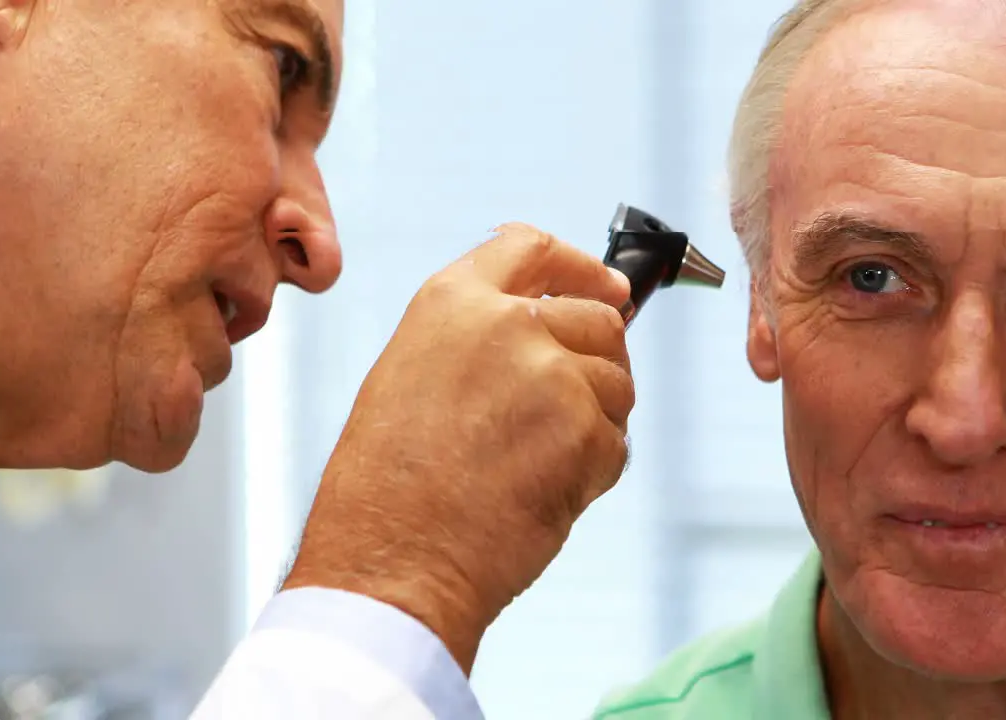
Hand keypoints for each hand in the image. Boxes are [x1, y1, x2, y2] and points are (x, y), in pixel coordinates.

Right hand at [283, 223, 634, 671]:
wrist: (395, 560)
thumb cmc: (388, 488)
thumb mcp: (410, 377)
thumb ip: (476, 339)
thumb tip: (546, 330)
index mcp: (452, 302)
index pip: (533, 248)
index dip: (580, 266)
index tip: (608, 285)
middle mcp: (508, 324)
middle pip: (598, 318)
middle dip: (598, 360)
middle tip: (574, 407)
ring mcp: (553, 374)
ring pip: (617, 382)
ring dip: (595, 421)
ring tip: (536, 463)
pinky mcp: (586, 431)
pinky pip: (616, 442)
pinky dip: (594, 471)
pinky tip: (543, 493)